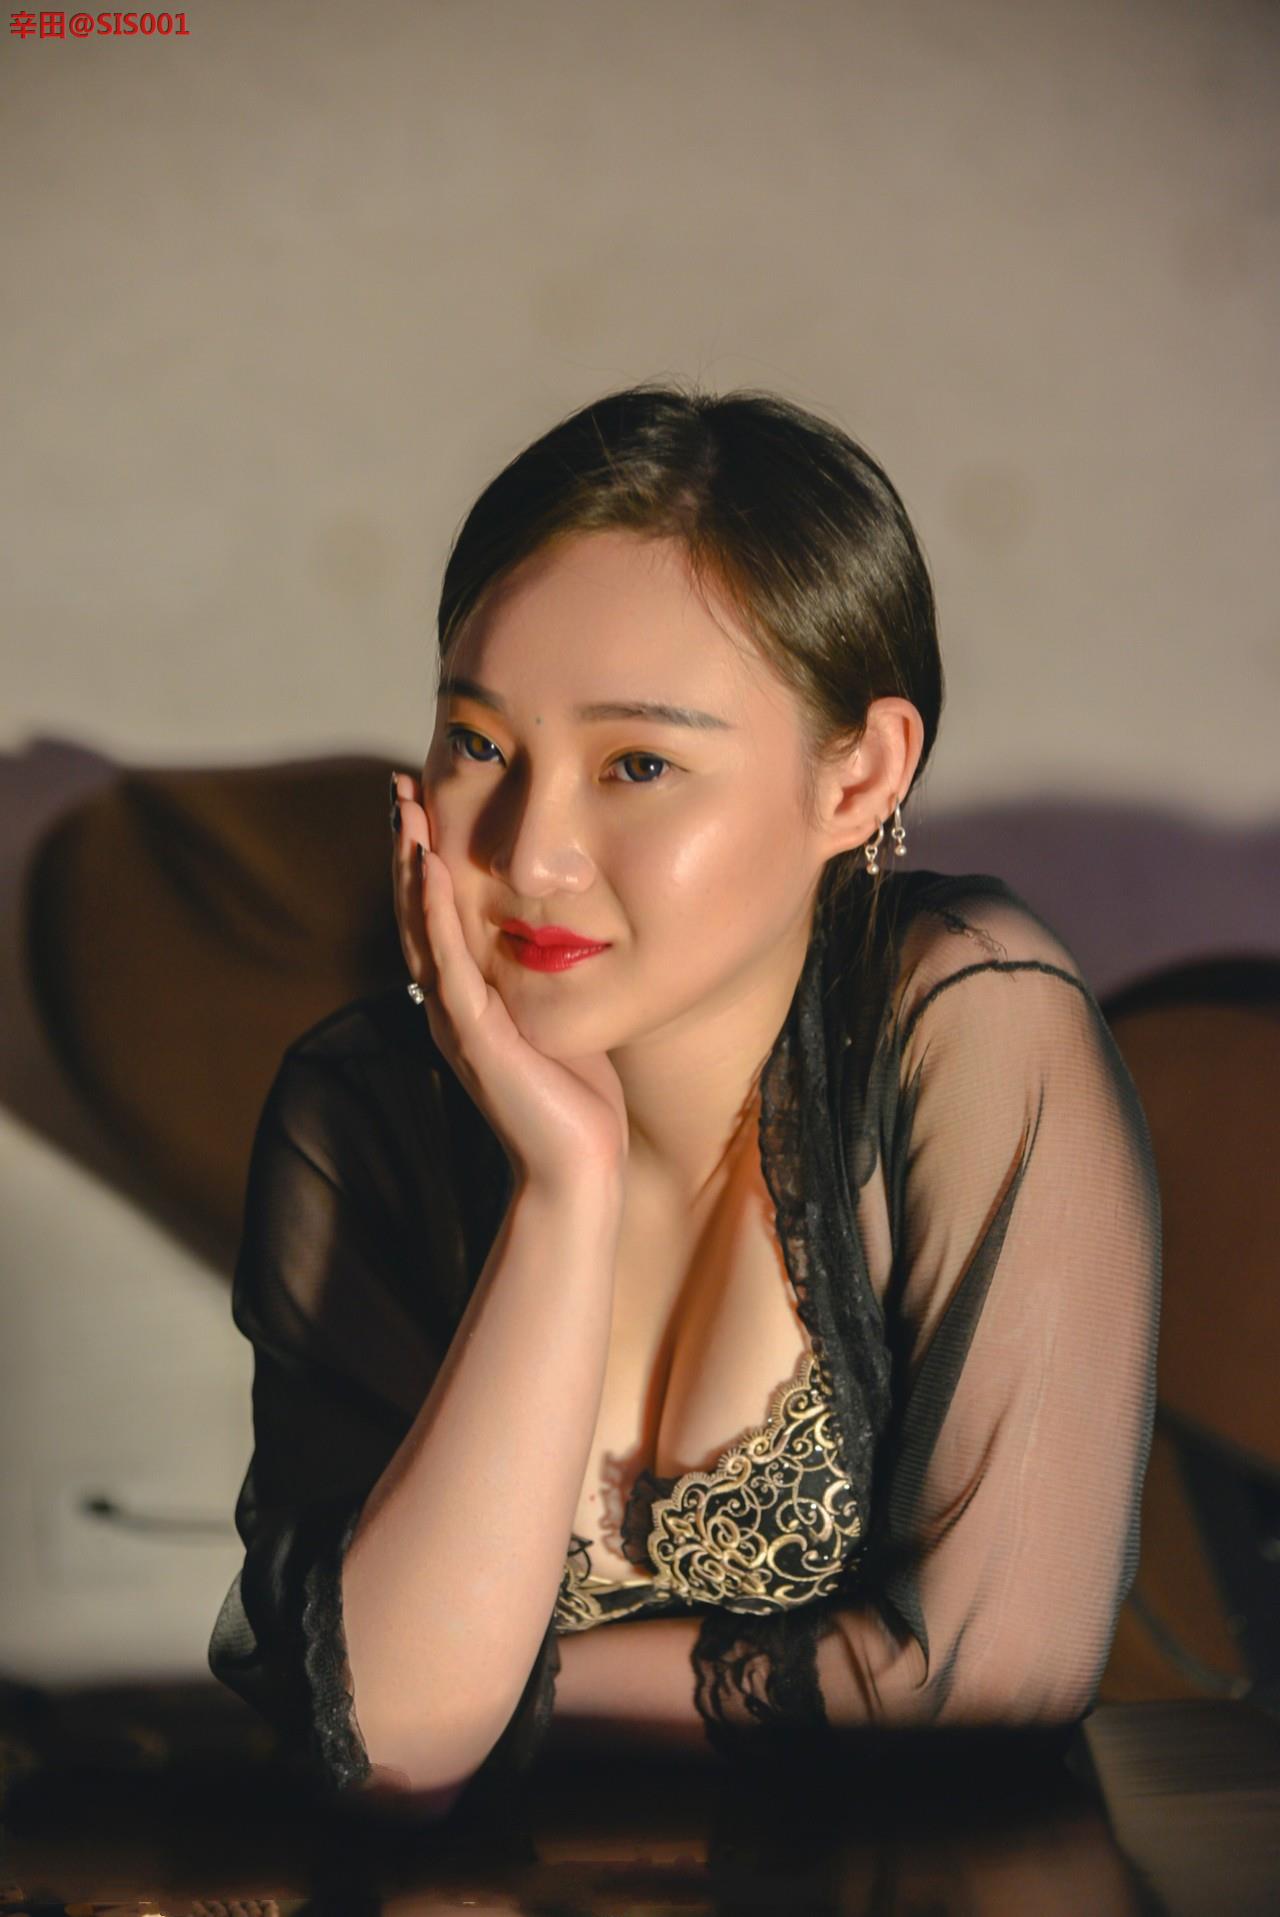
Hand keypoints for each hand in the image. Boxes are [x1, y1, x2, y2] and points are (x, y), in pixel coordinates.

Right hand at [390, 771, 629, 1188]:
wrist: (578, 1167)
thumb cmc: (576, 1101)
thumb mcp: (555, 1018)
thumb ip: (545, 980)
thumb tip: (563, 935)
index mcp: (467, 1002)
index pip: (435, 919)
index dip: (423, 863)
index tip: (423, 806)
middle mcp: (449, 1006)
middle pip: (415, 915)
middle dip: (406, 851)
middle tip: (397, 790)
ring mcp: (456, 1021)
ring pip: (421, 930)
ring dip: (410, 867)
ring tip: (403, 810)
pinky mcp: (474, 1037)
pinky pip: (449, 964)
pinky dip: (435, 912)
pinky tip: (430, 867)